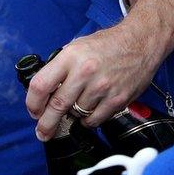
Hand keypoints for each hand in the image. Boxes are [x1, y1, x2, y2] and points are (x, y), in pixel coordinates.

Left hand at [26, 24, 154, 139]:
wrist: (140, 43)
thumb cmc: (107, 45)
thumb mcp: (77, 47)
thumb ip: (60, 68)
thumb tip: (45, 92)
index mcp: (70, 57)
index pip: (41, 85)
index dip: (33, 103)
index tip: (34, 111)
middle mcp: (85, 72)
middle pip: (57, 106)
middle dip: (46, 124)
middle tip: (42, 132)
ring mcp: (102, 87)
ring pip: (76, 115)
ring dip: (72, 116)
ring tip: (77, 106)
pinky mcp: (117, 99)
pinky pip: (94, 120)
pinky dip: (89, 120)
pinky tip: (91, 110)